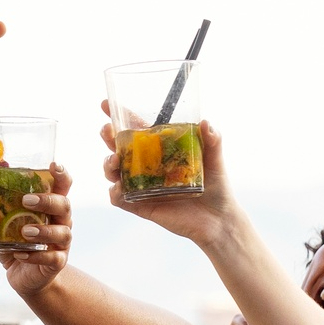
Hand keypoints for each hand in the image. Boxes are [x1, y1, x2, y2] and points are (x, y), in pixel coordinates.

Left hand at [0, 164, 73, 297]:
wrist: (27, 276)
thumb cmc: (17, 244)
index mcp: (49, 206)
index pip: (62, 185)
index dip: (61, 174)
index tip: (53, 165)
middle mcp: (60, 221)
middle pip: (64, 205)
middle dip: (47, 200)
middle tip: (26, 201)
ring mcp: (61, 243)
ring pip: (62, 232)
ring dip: (43, 230)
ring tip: (25, 231)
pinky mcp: (57, 262)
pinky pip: (52, 258)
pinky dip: (36, 256)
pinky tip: (20, 254)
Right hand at [98, 103, 237, 247]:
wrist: (218, 220)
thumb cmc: (216, 186)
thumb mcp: (215, 159)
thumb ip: (212, 140)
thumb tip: (206, 123)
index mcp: (160, 150)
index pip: (135, 129)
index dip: (119, 116)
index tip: (105, 104)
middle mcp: (147, 166)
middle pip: (119, 147)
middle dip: (108, 137)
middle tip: (106, 130)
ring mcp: (141, 186)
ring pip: (114, 171)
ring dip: (108, 164)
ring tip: (113, 161)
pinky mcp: (140, 205)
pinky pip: (119, 199)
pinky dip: (115, 193)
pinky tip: (119, 188)